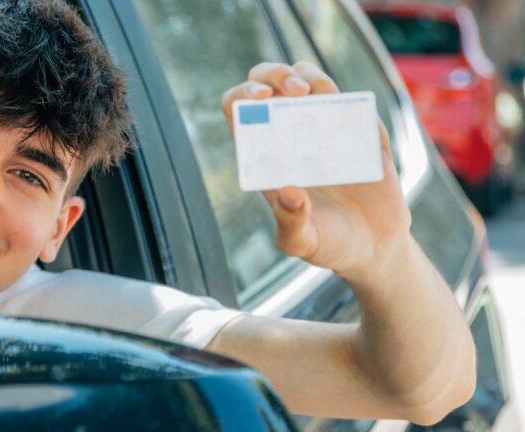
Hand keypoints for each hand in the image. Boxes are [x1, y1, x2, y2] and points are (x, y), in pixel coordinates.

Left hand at [221, 62, 410, 277]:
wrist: (374, 248)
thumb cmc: (329, 244)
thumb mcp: (303, 242)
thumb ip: (292, 222)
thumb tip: (290, 192)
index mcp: (265, 155)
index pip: (240, 111)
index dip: (242, 97)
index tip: (258, 100)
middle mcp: (291, 134)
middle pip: (270, 82)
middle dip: (274, 73)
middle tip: (292, 91)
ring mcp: (326, 127)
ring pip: (309, 78)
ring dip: (309, 75)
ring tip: (315, 94)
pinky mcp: (361, 130)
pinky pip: (351, 100)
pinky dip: (347, 98)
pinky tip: (348, 116)